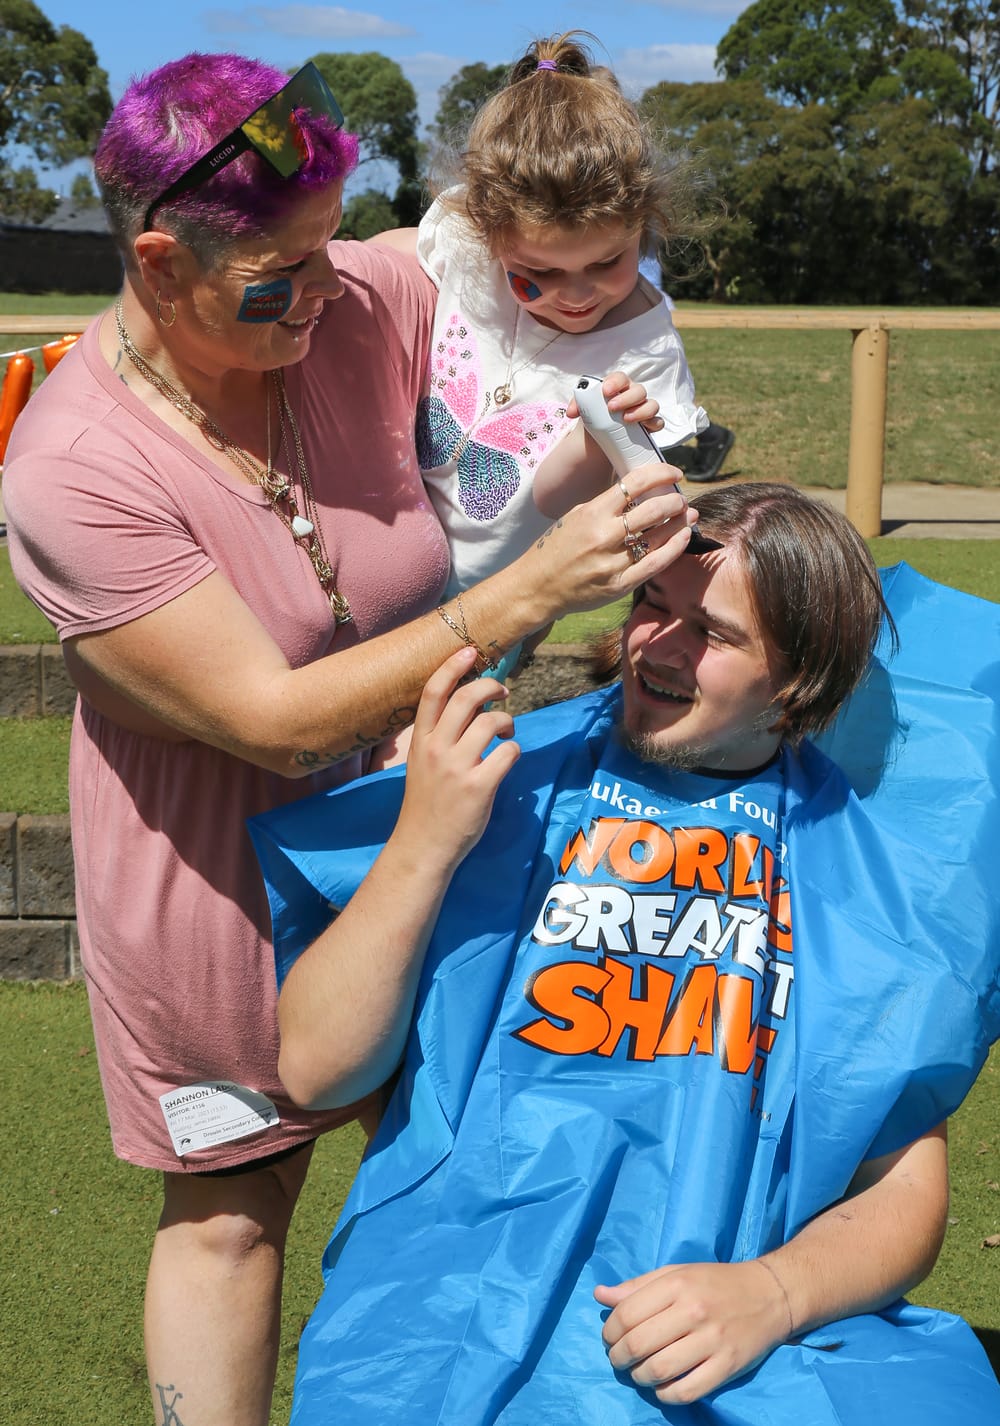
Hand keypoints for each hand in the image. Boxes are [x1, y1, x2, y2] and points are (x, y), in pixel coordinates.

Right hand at [394, 647, 520, 873]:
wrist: (423, 847)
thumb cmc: (426, 806)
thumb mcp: (421, 765)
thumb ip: (440, 738)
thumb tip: (471, 711)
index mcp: (420, 742)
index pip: (432, 693)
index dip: (451, 667)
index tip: (469, 652)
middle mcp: (436, 749)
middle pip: (465, 699)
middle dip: (489, 686)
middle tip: (504, 690)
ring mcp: (457, 768)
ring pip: (490, 722)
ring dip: (506, 720)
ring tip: (506, 731)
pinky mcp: (479, 787)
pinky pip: (508, 753)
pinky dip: (514, 750)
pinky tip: (508, 758)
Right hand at [522, 460, 697, 618]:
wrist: (536, 587)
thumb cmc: (555, 549)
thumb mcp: (575, 516)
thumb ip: (605, 506)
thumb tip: (639, 492)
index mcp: (592, 512)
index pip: (635, 483)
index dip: (661, 474)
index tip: (674, 474)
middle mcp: (604, 535)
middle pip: (653, 509)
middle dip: (675, 501)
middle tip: (681, 500)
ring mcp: (613, 562)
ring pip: (658, 536)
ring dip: (679, 523)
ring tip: (688, 516)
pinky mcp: (619, 585)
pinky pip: (655, 563)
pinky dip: (674, 548)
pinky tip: (683, 537)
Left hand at [566, 370, 662, 432]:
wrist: (599, 438)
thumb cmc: (594, 418)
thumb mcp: (584, 411)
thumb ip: (578, 405)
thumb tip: (572, 412)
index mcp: (618, 387)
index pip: (620, 378)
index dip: (615, 382)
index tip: (605, 391)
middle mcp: (633, 395)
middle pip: (638, 390)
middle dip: (626, 398)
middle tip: (612, 408)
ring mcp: (643, 409)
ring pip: (651, 404)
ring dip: (641, 411)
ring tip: (626, 419)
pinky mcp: (649, 425)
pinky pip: (658, 422)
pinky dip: (652, 424)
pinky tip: (642, 428)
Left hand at [595, 1259, 790, 1405]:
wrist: (769, 1294)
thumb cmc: (715, 1282)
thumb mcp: (676, 1272)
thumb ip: (637, 1286)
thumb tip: (599, 1295)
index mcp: (677, 1283)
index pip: (627, 1313)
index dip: (609, 1331)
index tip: (609, 1338)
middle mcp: (693, 1310)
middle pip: (638, 1344)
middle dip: (618, 1357)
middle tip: (618, 1359)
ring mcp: (712, 1340)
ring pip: (659, 1370)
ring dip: (639, 1377)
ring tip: (638, 1372)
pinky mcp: (728, 1366)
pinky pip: (687, 1391)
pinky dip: (666, 1394)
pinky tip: (662, 1386)